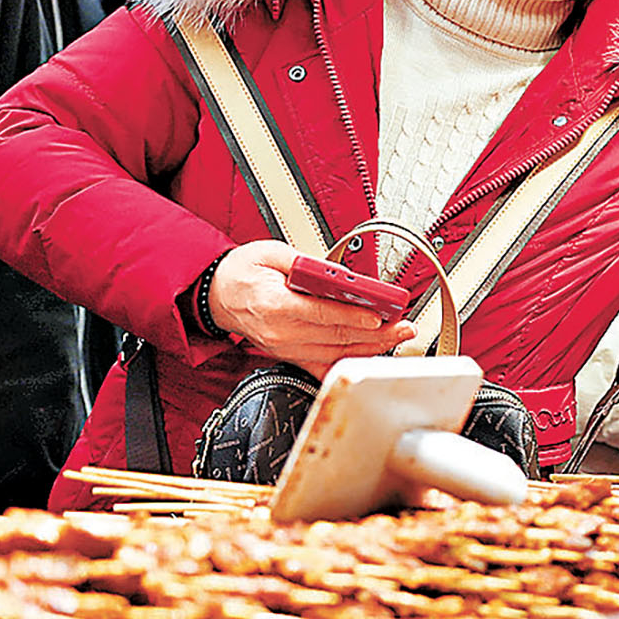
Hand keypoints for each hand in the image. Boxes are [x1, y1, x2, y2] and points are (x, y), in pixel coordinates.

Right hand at [207, 241, 413, 376]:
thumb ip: (305, 262)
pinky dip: (349, 362)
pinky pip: (324, 365)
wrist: (216, 295)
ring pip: (336, 353)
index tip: (379, 316)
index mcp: (274, 305)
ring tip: (396, 337)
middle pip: (336, 337)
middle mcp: (280, 333)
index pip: (321, 315)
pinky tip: (371, 357)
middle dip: (376, 333)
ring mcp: (285, 348)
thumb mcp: (270, 253)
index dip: (353, 318)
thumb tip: (337, 274)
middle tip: (403, 326)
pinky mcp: (289, 355)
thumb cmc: (240, 274)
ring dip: (370, 347)